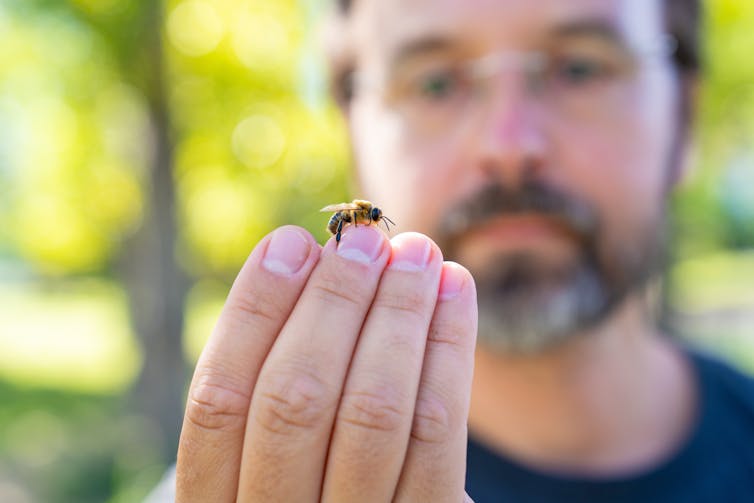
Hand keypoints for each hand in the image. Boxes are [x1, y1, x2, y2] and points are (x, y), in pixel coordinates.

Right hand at [175, 224, 476, 501]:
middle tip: (366, 238)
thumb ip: (276, 378)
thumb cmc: (311, 480)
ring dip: (398, 313)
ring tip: (417, 252)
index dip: (254, 311)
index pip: (218, 400)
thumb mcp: (268, 455)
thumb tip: (315, 259)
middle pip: (295, 401)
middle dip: (334, 302)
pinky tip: (455, 290)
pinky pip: (437, 435)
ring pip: (372, 412)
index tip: (290, 241)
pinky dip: (449, 349)